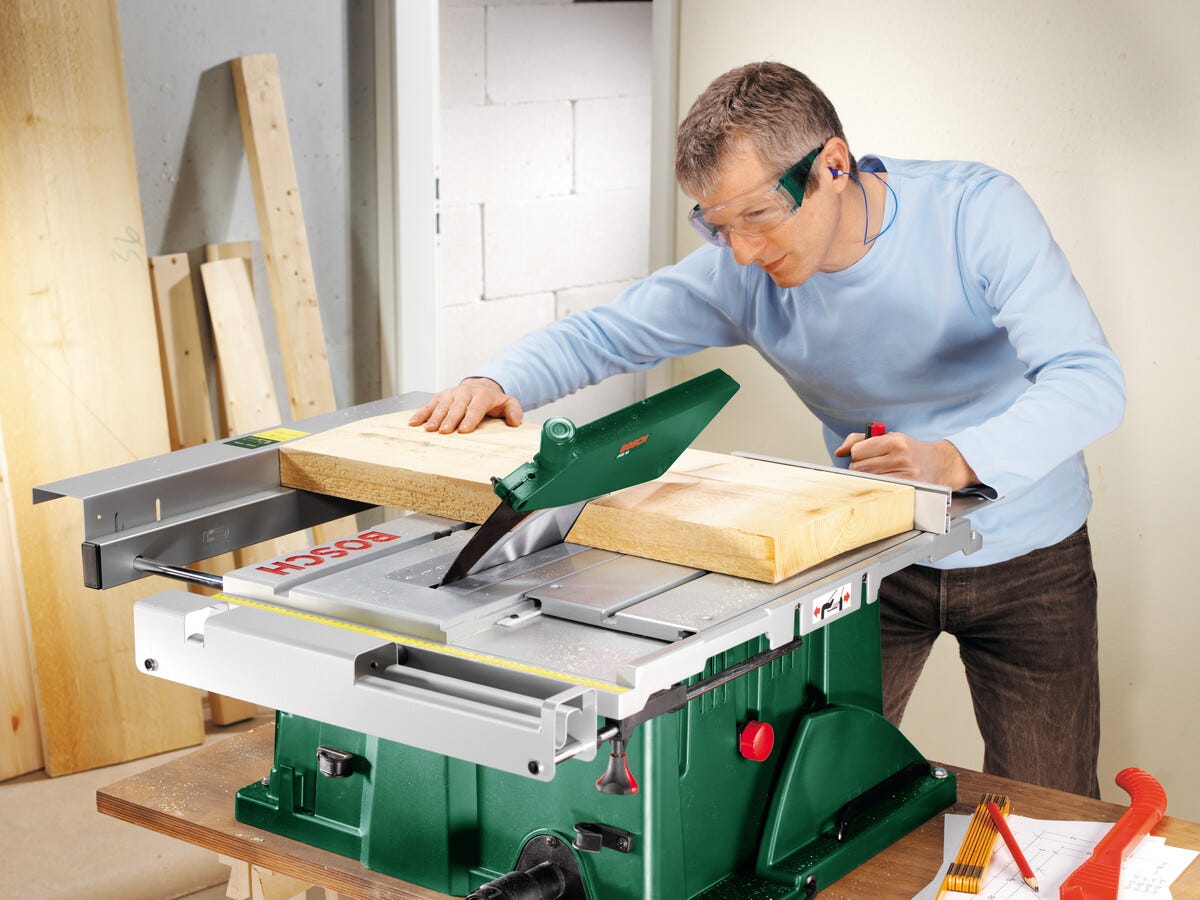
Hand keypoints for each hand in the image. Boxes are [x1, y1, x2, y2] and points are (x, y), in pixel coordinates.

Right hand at [407, 377, 523, 433]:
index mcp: (482, 395)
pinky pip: (429, 405)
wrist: (481, 386)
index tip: (463, 430)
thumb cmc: (493, 400)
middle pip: (457, 407)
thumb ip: (514, 411)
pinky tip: (413, 423)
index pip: (476, 407)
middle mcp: (464, 392)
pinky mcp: (440, 397)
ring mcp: (451, 394)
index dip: (470, 418)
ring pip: (442, 405)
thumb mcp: (508, 403)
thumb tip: (514, 421)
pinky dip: (420, 413)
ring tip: (429, 429)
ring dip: (434, 417)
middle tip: (444, 431)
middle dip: (450, 419)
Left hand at [834, 430, 978, 490]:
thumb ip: (859, 439)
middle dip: (860, 468)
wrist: (939, 464)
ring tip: (880, 474)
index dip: (856, 454)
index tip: (863, 455)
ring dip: (867, 479)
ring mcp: (905, 476)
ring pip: (867, 481)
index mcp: (895, 441)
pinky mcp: (908, 490)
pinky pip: (880, 491)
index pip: (857, 451)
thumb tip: (839, 451)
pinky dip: (877, 489)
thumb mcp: (888, 437)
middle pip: (859, 469)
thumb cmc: (910, 451)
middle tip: (872, 466)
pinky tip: (885, 484)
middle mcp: (901, 458)